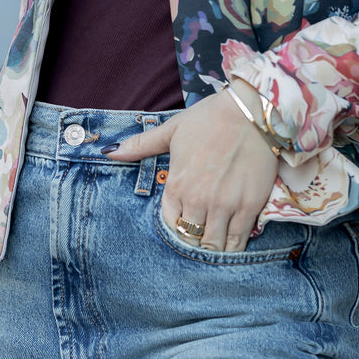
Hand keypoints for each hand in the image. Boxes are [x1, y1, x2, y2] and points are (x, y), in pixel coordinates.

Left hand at [105, 82, 278, 251]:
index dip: (175, 226)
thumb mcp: (172, 129)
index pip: (168, 224)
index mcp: (177, 184)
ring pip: (212, 245)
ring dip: (211, 247)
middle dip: (192, 241)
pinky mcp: (249, 206)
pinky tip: (231, 243)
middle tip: (199, 235)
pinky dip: (233, 248)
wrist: (251, 110)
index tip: (183, 223)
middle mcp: (198, 200)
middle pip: (189, 239)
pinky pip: (237, 241)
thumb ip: (141, 145)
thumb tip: (108, 151)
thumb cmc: (210, 117)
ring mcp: (224, 205)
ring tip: (214, 241)